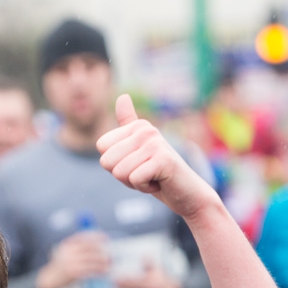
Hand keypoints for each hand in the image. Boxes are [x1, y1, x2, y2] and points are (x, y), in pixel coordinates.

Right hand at [36, 232, 110, 287]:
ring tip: (109, 264)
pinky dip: (99, 271)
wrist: (49, 280)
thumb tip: (94, 246)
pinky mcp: (74, 272)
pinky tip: (104, 272)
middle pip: (90, 247)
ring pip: (92, 259)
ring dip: (103, 262)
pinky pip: (90, 270)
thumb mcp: (65, 254)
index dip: (95, 236)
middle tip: (110, 254)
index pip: (83, 236)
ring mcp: (71, 261)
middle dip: (102, 251)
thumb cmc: (60, 268)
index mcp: (67, 245)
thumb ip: (77, 249)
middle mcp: (69, 251)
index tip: (105, 237)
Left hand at [97, 95, 219, 222]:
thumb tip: (122, 96)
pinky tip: (159, 182)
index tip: (136, 164)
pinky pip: (134, 179)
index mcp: (136, 125)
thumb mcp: (136, 150)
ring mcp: (155, 143)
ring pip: (119, 172)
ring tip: (152, 177)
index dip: (114, 164)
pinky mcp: (163, 160)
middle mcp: (145, 130)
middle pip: (107, 161)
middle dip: (122, 175)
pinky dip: (144, 187)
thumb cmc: (157, 174)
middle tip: (144, 172)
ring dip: (134, 182)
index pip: (101, 147)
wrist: (186, 192)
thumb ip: (128, 125)